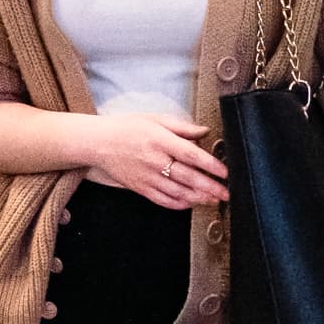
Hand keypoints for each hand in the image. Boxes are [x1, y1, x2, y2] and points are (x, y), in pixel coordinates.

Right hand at [86, 113, 227, 208]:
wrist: (97, 143)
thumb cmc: (125, 129)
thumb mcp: (154, 119)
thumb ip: (182, 127)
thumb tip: (205, 132)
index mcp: (160, 140)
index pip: (191, 155)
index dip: (211, 166)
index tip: (225, 172)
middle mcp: (154, 160)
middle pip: (188, 177)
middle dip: (211, 187)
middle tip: (227, 192)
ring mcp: (146, 177)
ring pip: (178, 192)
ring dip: (199, 198)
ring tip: (213, 199)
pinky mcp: (140, 188)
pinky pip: (163, 200)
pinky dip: (179, 204)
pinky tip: (190, 203)